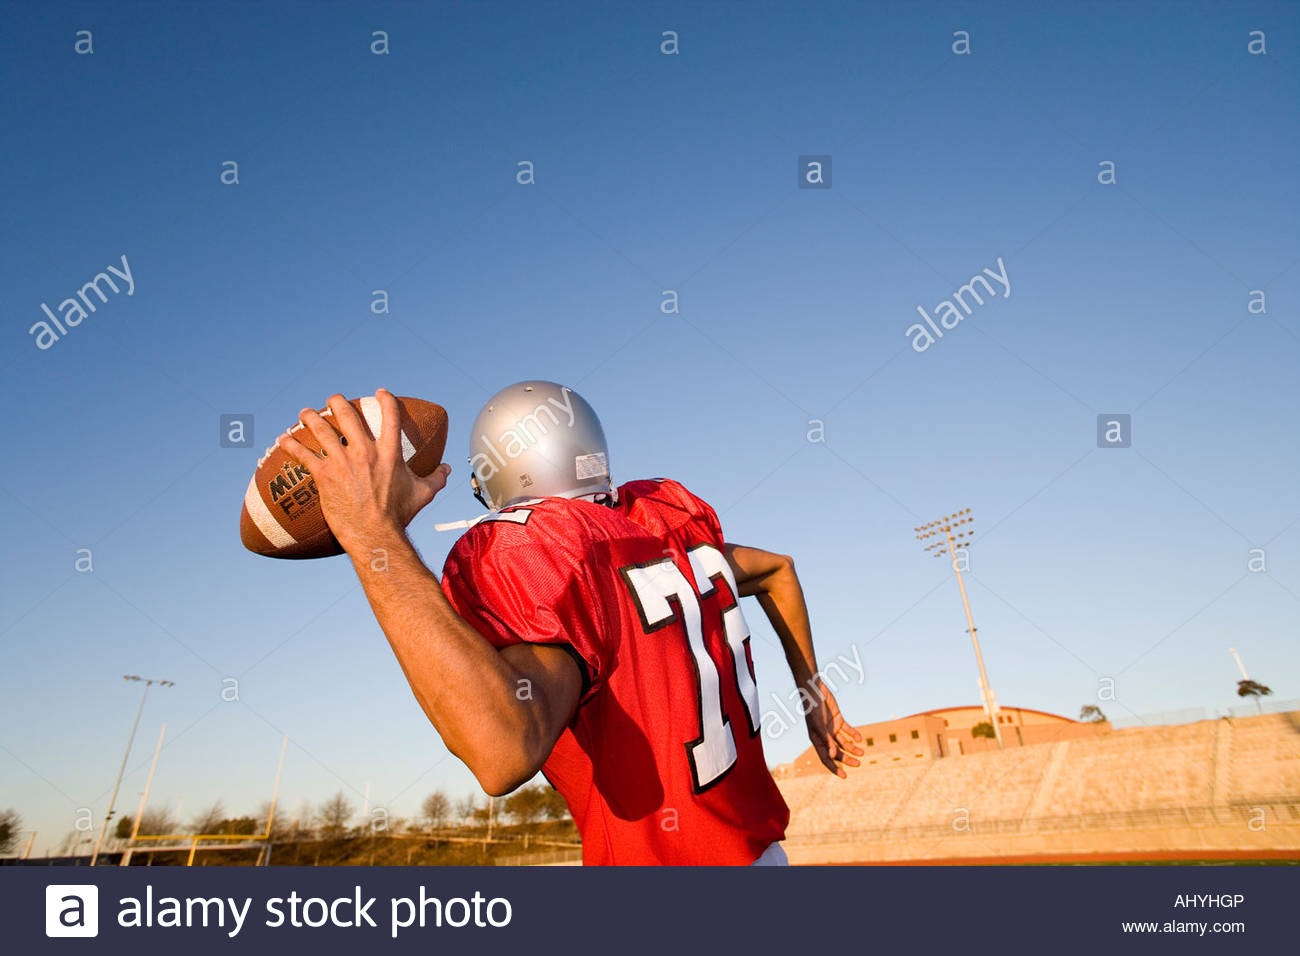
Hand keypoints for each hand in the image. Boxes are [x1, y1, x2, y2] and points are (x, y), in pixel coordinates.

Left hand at [276, 389, 450, 554]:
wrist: (376, 535)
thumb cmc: (399, 515)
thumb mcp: (423, 494)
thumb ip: (436, 478)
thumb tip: (447, 469)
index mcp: (390, 452)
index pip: (390, 415)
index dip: (385, 399)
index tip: (380, 392)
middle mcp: (365, 451)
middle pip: (347, 415)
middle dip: (337, 402)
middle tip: (332, 400)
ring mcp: (343, 462)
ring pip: (321, 430)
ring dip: (310, 417)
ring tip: (305, 412)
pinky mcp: (324, 476)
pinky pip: (303, 455)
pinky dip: (291, 445)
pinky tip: (283, 439)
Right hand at [803, 679, 863, 776]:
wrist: (815, 691)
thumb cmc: (814, 709)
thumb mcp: (820, 726)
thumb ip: (827, 740)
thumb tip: (834, 756)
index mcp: (817, 740)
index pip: (826, 758)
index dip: (834, 768)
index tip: (844, 776)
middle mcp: (824, 736)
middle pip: (837, 752)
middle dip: (847, 759)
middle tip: (858, 764)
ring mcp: (831, 728)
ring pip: (843, 743)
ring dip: (852, 748)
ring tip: (862, 753)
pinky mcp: (838, 720)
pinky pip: (847, 730)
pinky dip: (853, 734)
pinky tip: (860, 739)